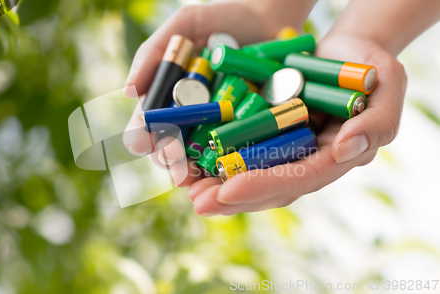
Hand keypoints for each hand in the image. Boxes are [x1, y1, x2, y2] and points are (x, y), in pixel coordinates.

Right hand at [123, 1, 313, 185]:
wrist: (272, 17)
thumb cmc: (224, 18)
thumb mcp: (186, 24)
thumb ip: (154, 52)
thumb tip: (128, 91)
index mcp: (168, 98)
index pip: (146, 126)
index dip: (143, 137)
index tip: (147, 141)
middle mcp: (189, 118)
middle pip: (170, 150)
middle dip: (170, 162)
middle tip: (177, 168)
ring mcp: (218, 128)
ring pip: (200, 160)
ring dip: (197, 174)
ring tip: (200, 179)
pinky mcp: (248, 133)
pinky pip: (236, 155)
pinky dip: (230, 168)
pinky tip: (229, 176)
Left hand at [189, 34, 406, 215]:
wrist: (348, 53)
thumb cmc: (371, 68)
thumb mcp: (388, 86)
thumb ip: (376, 121)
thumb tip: (344, 149)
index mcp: (334, 158)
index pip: (299, 179)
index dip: (265, 186)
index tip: (229, 190)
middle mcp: (306, 161)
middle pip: (269, 187)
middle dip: (232, 198)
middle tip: (198, 203)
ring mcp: (286, 150)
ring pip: (250, 175)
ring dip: (217, 185)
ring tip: (187, 189)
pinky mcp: (269, 136)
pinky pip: (241, 151)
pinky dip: (216, 159)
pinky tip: (191, 163)